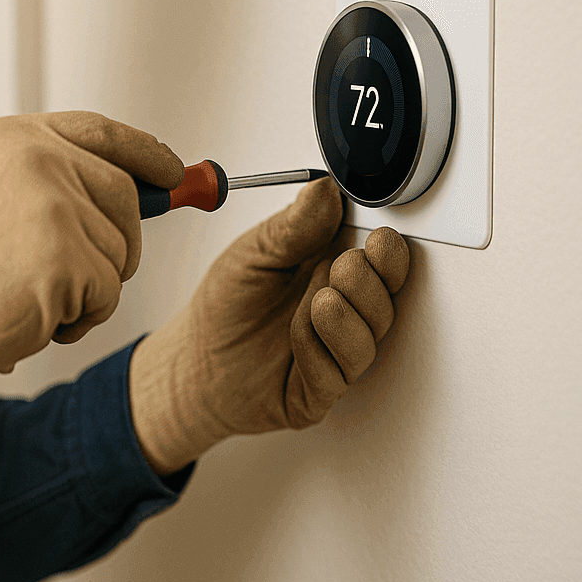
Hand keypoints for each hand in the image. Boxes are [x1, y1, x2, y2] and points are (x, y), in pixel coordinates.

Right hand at [0, 111, 182, 456]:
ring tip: (35, 293)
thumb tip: (149, 189)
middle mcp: (39, 159)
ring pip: (119, 249)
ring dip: (92, 286)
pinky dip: (84, 316)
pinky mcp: (68, 256)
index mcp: (17, 138)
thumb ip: (58, 180)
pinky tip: (37, 315)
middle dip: (122, 240)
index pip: (102, 132)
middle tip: (89, 274)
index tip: (173, 171)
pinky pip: (109, 292)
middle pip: (125, 194)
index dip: (144, 152)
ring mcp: (55, 205)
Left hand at [128, 177, 410, 474]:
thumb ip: (292, 226)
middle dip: (370, 283)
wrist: (193, 360)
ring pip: (368, 339)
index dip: (387, 251)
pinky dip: (318, 350)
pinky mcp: (319, 391)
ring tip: (319, 301)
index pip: (380, 260)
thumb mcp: (254, 254)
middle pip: (385, 300)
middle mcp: (341, 311)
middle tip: (343, 268)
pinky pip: (337, 374)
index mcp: (330, 270)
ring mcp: (333, 353)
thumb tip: (325, 190)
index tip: (379, 239)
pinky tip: (296, 335)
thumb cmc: (225, 306)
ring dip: (347, 318)